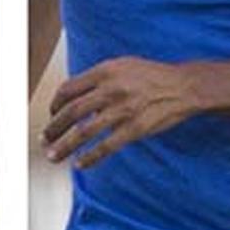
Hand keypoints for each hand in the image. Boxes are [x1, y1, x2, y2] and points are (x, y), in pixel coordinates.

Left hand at [44, 57, 199, 167]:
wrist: (185, 86)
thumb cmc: (154, 76)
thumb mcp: (124, 66)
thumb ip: (100, 78)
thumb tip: (76, 97)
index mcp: (106, 71)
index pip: (68, 89)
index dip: (55, 104)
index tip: (52, 115)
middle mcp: (111, 89)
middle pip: (71, 112)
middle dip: (53, 128)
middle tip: (45, 139)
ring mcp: (123, 110)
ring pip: (83, 132)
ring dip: (64, 146)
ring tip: (53, 156)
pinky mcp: (135, 128)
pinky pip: (106, 147)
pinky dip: (90, 157)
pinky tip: (80, 164)